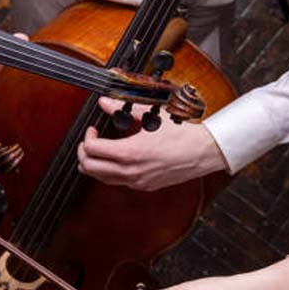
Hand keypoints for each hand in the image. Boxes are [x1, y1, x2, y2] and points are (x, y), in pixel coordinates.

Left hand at [76, 98, 226, 190]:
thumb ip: (123, 109)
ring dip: (93, 165)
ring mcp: (137, 181)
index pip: (92, 151)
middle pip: (90, 168)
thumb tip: (105, 102)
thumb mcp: (151, 117)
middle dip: (83, 154)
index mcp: (131, 153)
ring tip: (97, 151)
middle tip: (89, 142)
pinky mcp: (144, 186)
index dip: (87, 138)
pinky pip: (117, 182)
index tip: (92, 130)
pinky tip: (114, 160)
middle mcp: (132, 171)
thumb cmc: (183, 135)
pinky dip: (109, 172)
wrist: (204, 152)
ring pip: (101, 179)